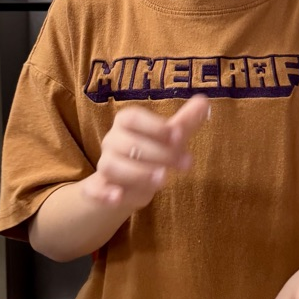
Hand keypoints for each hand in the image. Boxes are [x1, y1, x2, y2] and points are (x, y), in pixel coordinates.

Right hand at [82, 94, 210, 207]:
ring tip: (162, 180)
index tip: (179, 136)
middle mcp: (112, 140)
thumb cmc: (152, 152)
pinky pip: (95, 189)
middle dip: (159, 154)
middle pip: (129, 143)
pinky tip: (118, 197)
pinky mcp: (99, 188)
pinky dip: (104, 193)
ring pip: (111, 165)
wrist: (127, 183)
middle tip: (185, 165)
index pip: (133, 118)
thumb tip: (204, 101)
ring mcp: (104, 164)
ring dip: (137, 173)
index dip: (155, 126)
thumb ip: (185, 122)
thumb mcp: (170, 138)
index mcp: (126, 122)